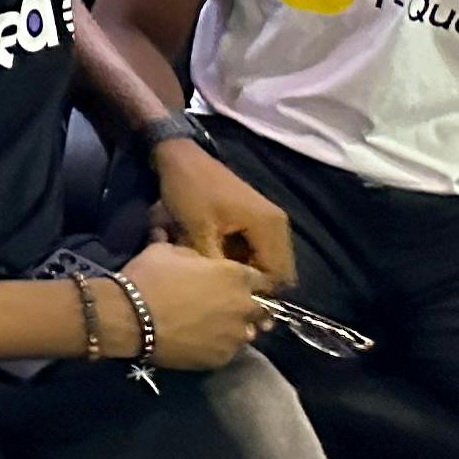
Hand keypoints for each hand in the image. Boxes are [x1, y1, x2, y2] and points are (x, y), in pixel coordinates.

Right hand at [126, 240, 268, 368]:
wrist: (130, 318)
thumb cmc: (149, 278)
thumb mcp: (165, 252)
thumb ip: (185, 249)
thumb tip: (178, 237)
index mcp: (235, 276)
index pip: (260, 279)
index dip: (248, 281)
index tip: (235, 283)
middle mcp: (244, 306)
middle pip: (261, 309)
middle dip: (248, 307)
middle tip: (225, 307)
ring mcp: (236, 335)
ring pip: (246, 332)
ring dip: (235, 328)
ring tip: (212, 328)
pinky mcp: (222, 358)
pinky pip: (227, 350)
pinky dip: (218, 346)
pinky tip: (199, 342)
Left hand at [151, 137, 294, 289]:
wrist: (181, 158)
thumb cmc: (189, 192)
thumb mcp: (198, 231)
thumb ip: (217, 264)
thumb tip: (228, 293)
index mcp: (269, 226)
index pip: (277, 274)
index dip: (257, 291)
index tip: (231, 299)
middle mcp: (278, 225)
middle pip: (276, 268)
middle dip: (253, 282)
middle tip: (226, 291)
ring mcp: (269, 220)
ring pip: (266, 259)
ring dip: (247, 270)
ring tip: (221, 279)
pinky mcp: (257, 218)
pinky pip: (258, 247)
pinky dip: (243, 257)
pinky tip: (220, 262)